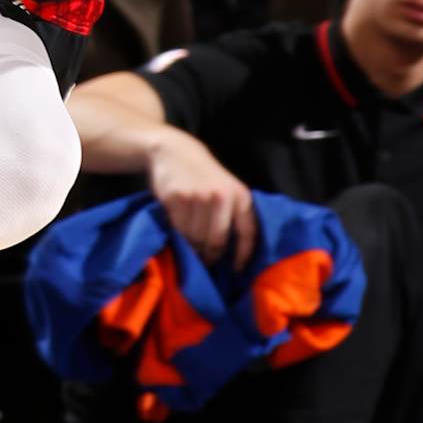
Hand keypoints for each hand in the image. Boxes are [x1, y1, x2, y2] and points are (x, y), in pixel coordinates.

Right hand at [147, 129, 257, 267]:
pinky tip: (177, 226)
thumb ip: (232, 216)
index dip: (242, 256)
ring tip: (189, 242)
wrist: (175, 152)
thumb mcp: (227, 190)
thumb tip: (231, 256)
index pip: (247, 234)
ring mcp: (199, 197)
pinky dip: (178, 233)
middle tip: (205, 261)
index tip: (236, 271)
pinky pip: (178, 229)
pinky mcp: (177, 198)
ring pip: (195, 238)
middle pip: (217, 242)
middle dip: (210, 256)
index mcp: (241, 197)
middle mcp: (222, 197)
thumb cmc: (204, 177)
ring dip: (191, 246)